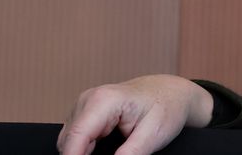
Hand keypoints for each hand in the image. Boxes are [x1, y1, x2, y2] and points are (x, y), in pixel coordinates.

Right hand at [57, 75, 213, 154]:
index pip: (75, 139)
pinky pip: (75, 137)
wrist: (172, 93)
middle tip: (116, 154)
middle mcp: (88, 99)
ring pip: (69, 141)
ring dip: (83, 154)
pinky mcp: (85, 112)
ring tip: (117, 150)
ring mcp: (84, 105)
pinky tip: (106, 150)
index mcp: (103, 101)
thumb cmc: (166, 107)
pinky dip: (85, 149)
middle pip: (68, 142)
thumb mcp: (152, 135)